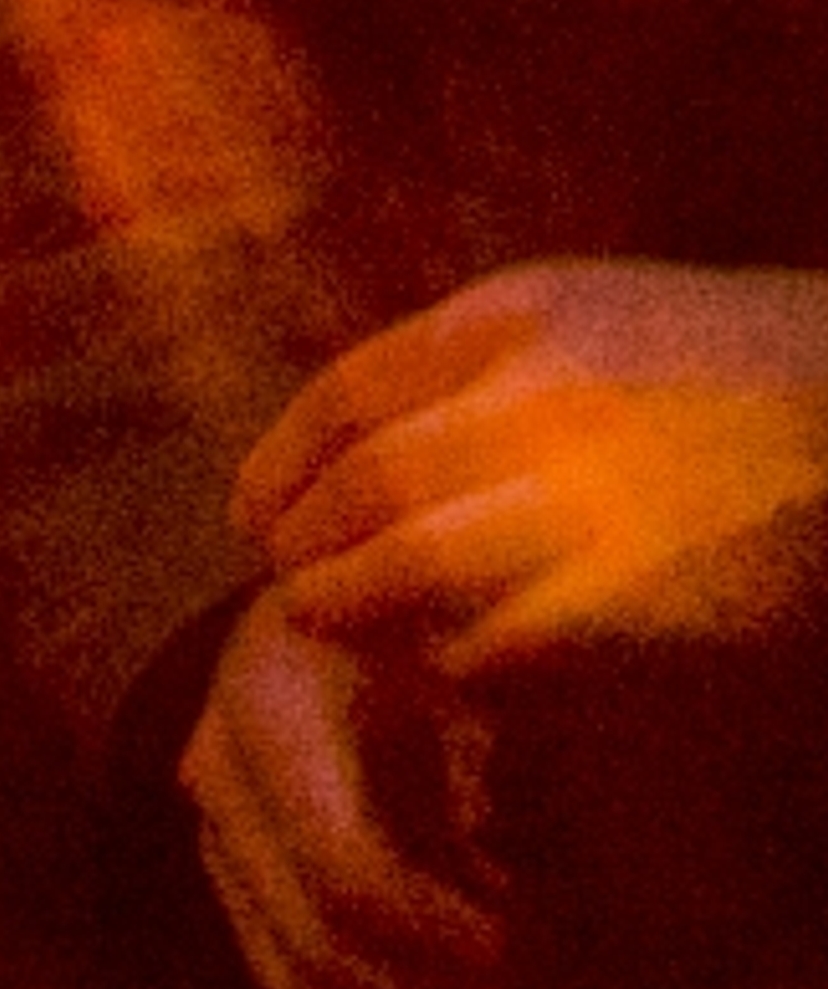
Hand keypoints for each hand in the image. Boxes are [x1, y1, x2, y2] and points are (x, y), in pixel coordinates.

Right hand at [180, 585, 512, 988]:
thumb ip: (501, 719)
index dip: (448, 936)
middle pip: (323, 952)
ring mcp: (217, 833)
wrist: (339, 575)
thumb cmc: (424, 594)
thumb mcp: (465, 628)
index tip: (535, 949)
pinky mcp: (232, 874)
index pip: (348, 878)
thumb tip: (536, 833)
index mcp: (272, 711)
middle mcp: (222, 778)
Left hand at [238, 259, 827, 673]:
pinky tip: (443, 673)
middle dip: (300, 544)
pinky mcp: (646, 595)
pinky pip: (498, 644)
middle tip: (284, 584)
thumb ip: (485, 367)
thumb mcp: (602, 318)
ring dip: (346, 607)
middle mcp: (547, 393)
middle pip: (362, 486)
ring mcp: (598, 494)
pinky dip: (449, 664)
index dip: (278, 464)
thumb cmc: (739, 376)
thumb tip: (348, 452)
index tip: (249, 513)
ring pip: (407, 566)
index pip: (347, 397)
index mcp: (524, 315)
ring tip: (322, 628)